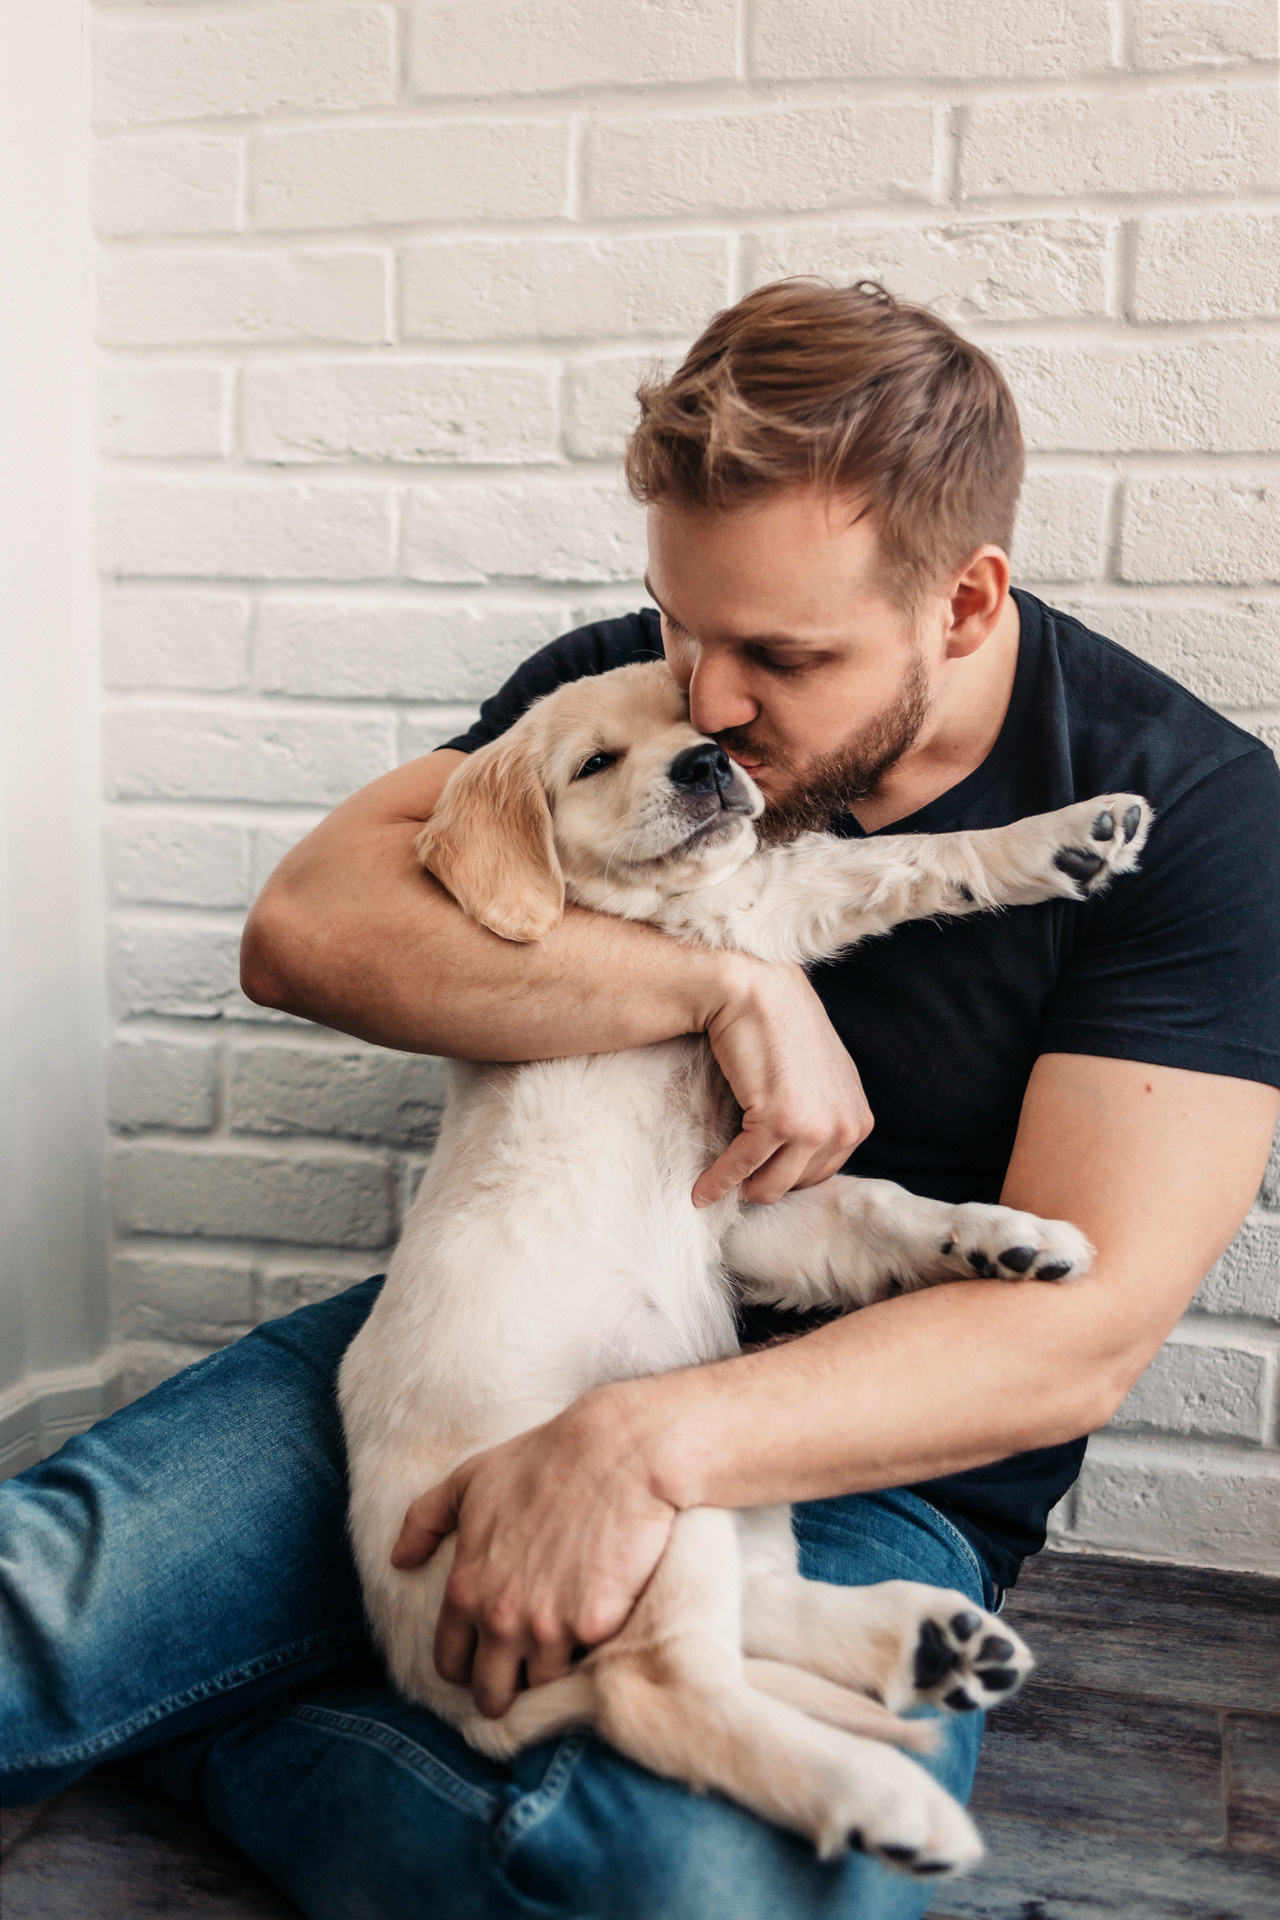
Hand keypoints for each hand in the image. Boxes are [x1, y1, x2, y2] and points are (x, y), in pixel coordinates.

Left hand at [391, 1388, 676, 1717]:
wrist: (617, 1449)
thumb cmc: (543, 1459)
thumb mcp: (471, 1479)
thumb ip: (425, 1520)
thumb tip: (400, 1560)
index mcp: (466, 1590)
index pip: (451, 1664)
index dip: (468, 1665)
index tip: (487, 1658)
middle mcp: (500, 1618)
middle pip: (491, 1694)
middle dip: (504, 1688)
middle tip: (525, 1671)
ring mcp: (548, 1628)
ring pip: (542, 1686)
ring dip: (551, 1672)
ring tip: (565, 1649)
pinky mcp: (596, 1627)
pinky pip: (588, 1666)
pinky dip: (591, 1657)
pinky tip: (598, 1633)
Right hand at [695, 957, 873, 1206]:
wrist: (757, 992)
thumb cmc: (781, 1027)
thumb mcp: (822, 1075)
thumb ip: (823, 1112)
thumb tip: (801, 1152)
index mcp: (858, 1120)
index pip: (823, 1172)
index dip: (788, 1177)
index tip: (763, 1177)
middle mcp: (844, 1128)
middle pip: (797, 1183)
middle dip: (765, 1185)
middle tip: (738, 1184)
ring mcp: (814, 1128)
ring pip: (771, 1185)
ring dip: (741, 1190)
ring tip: (716, 1190)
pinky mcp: (779, 1123)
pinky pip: (742, 1167)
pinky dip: (718, 1182)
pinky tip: (702, 1190)